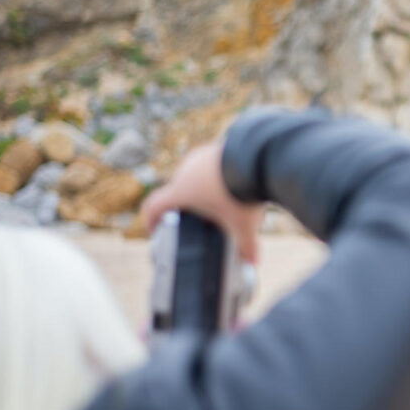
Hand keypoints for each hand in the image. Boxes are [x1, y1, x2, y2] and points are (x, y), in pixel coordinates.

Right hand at [141, 140, 264, 262]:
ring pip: (194, 176)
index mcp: (181, 192)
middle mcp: (185, 171)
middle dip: (187, 207)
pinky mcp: (216, 146)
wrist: (258, 157)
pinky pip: (210, 164)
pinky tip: (233, 183)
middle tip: (199, 220)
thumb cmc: (243, 194)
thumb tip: (253, 263)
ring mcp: (200, 156)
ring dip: (202, 189)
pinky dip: (217, 176)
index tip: (155, 230)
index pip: (153, 205)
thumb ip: (247, 246)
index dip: (150, 220)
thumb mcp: (244, 225)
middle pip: (178, 192)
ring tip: (220, 202)